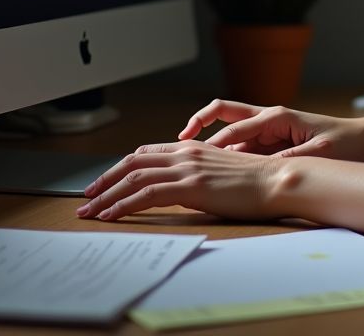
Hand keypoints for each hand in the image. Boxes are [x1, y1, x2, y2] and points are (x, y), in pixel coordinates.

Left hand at [76, 141, 276, 221]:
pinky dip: (123, 205)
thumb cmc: (256, 181)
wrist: (277, 180)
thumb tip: (178, 190)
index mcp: (192, 148)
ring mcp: (187, 168)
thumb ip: (196, 175)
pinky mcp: (190, 186)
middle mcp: (185, 153)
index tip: (104, 184)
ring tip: (89, 212)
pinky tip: (111, 216)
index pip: (145, 153)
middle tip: (86, 198)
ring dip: (107, 196)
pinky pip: (146, 194)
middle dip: (105, 181)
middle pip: (133, 162)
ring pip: (134, 178)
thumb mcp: (220, 172)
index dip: (120, 168)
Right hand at [180, 100, 363, 161]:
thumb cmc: (345, 143)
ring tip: (189, 162)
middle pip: (225, 115)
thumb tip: (265, 168)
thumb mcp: (320, 152)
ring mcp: (269, 130)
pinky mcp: (273, 142)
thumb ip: (292, 158)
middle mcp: (269, 119)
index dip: (214, 142)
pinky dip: (227, 156)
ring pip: (231, 133)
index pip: (236, 128)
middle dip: (200, 124)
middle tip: (178, 143)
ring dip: (212, 145)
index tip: (192, 154)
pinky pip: (243, 147)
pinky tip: (217, 174)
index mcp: (277, 116)